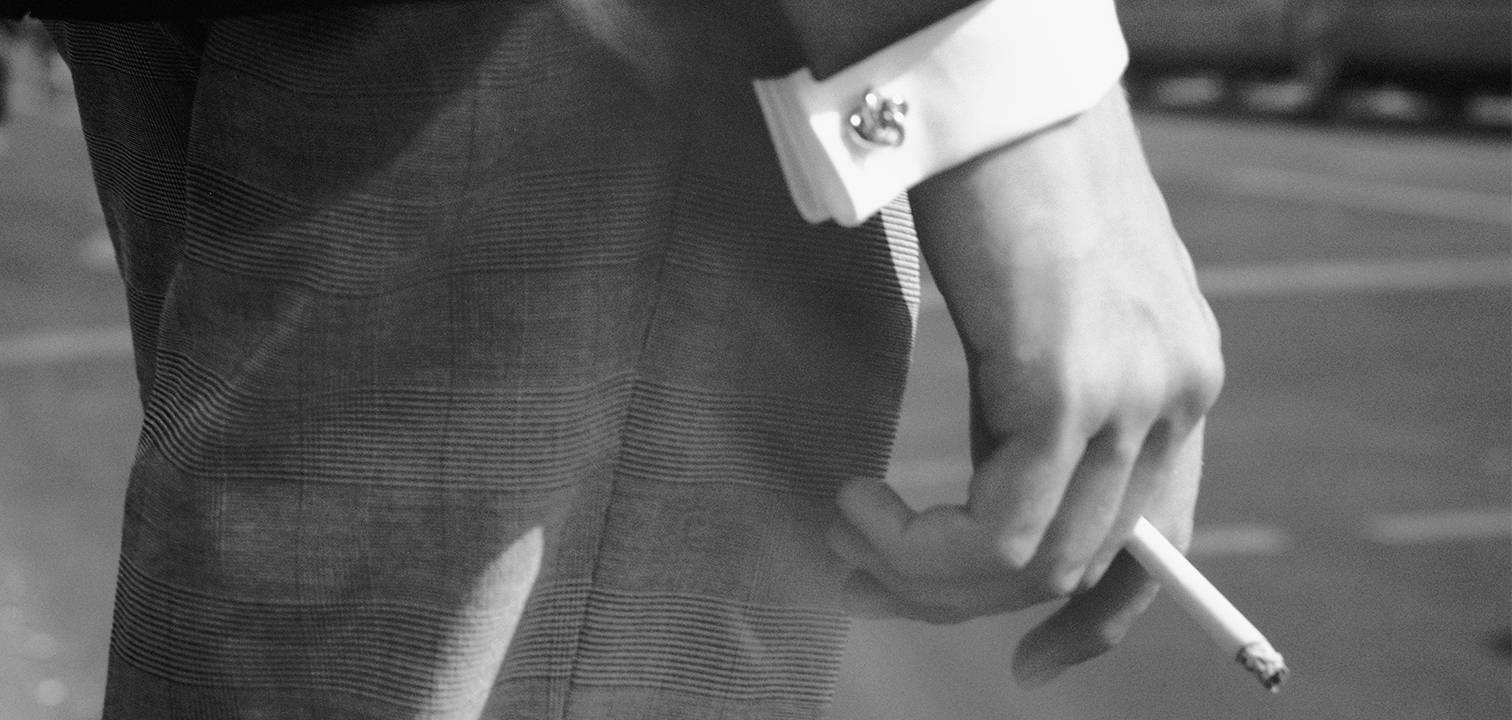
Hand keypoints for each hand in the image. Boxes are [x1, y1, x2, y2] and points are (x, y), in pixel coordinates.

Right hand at [827, 88, 1222, 686]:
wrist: (990, 78)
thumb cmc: (999, 170)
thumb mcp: (1042, 303)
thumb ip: (1046, 391)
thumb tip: (996, 480)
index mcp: (1181, 375)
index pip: (1162, 543)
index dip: (1095, 621)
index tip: (1032, 663)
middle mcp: (1177, 391)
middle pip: (1083, 563)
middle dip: (960, 599)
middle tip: (860, 582)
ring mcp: (1134, 389)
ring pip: (1035, 561)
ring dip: (922, 576)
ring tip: (843, 530)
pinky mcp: (1069, 381)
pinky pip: (998, 530)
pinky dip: (917, 548)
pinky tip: (859, 506)